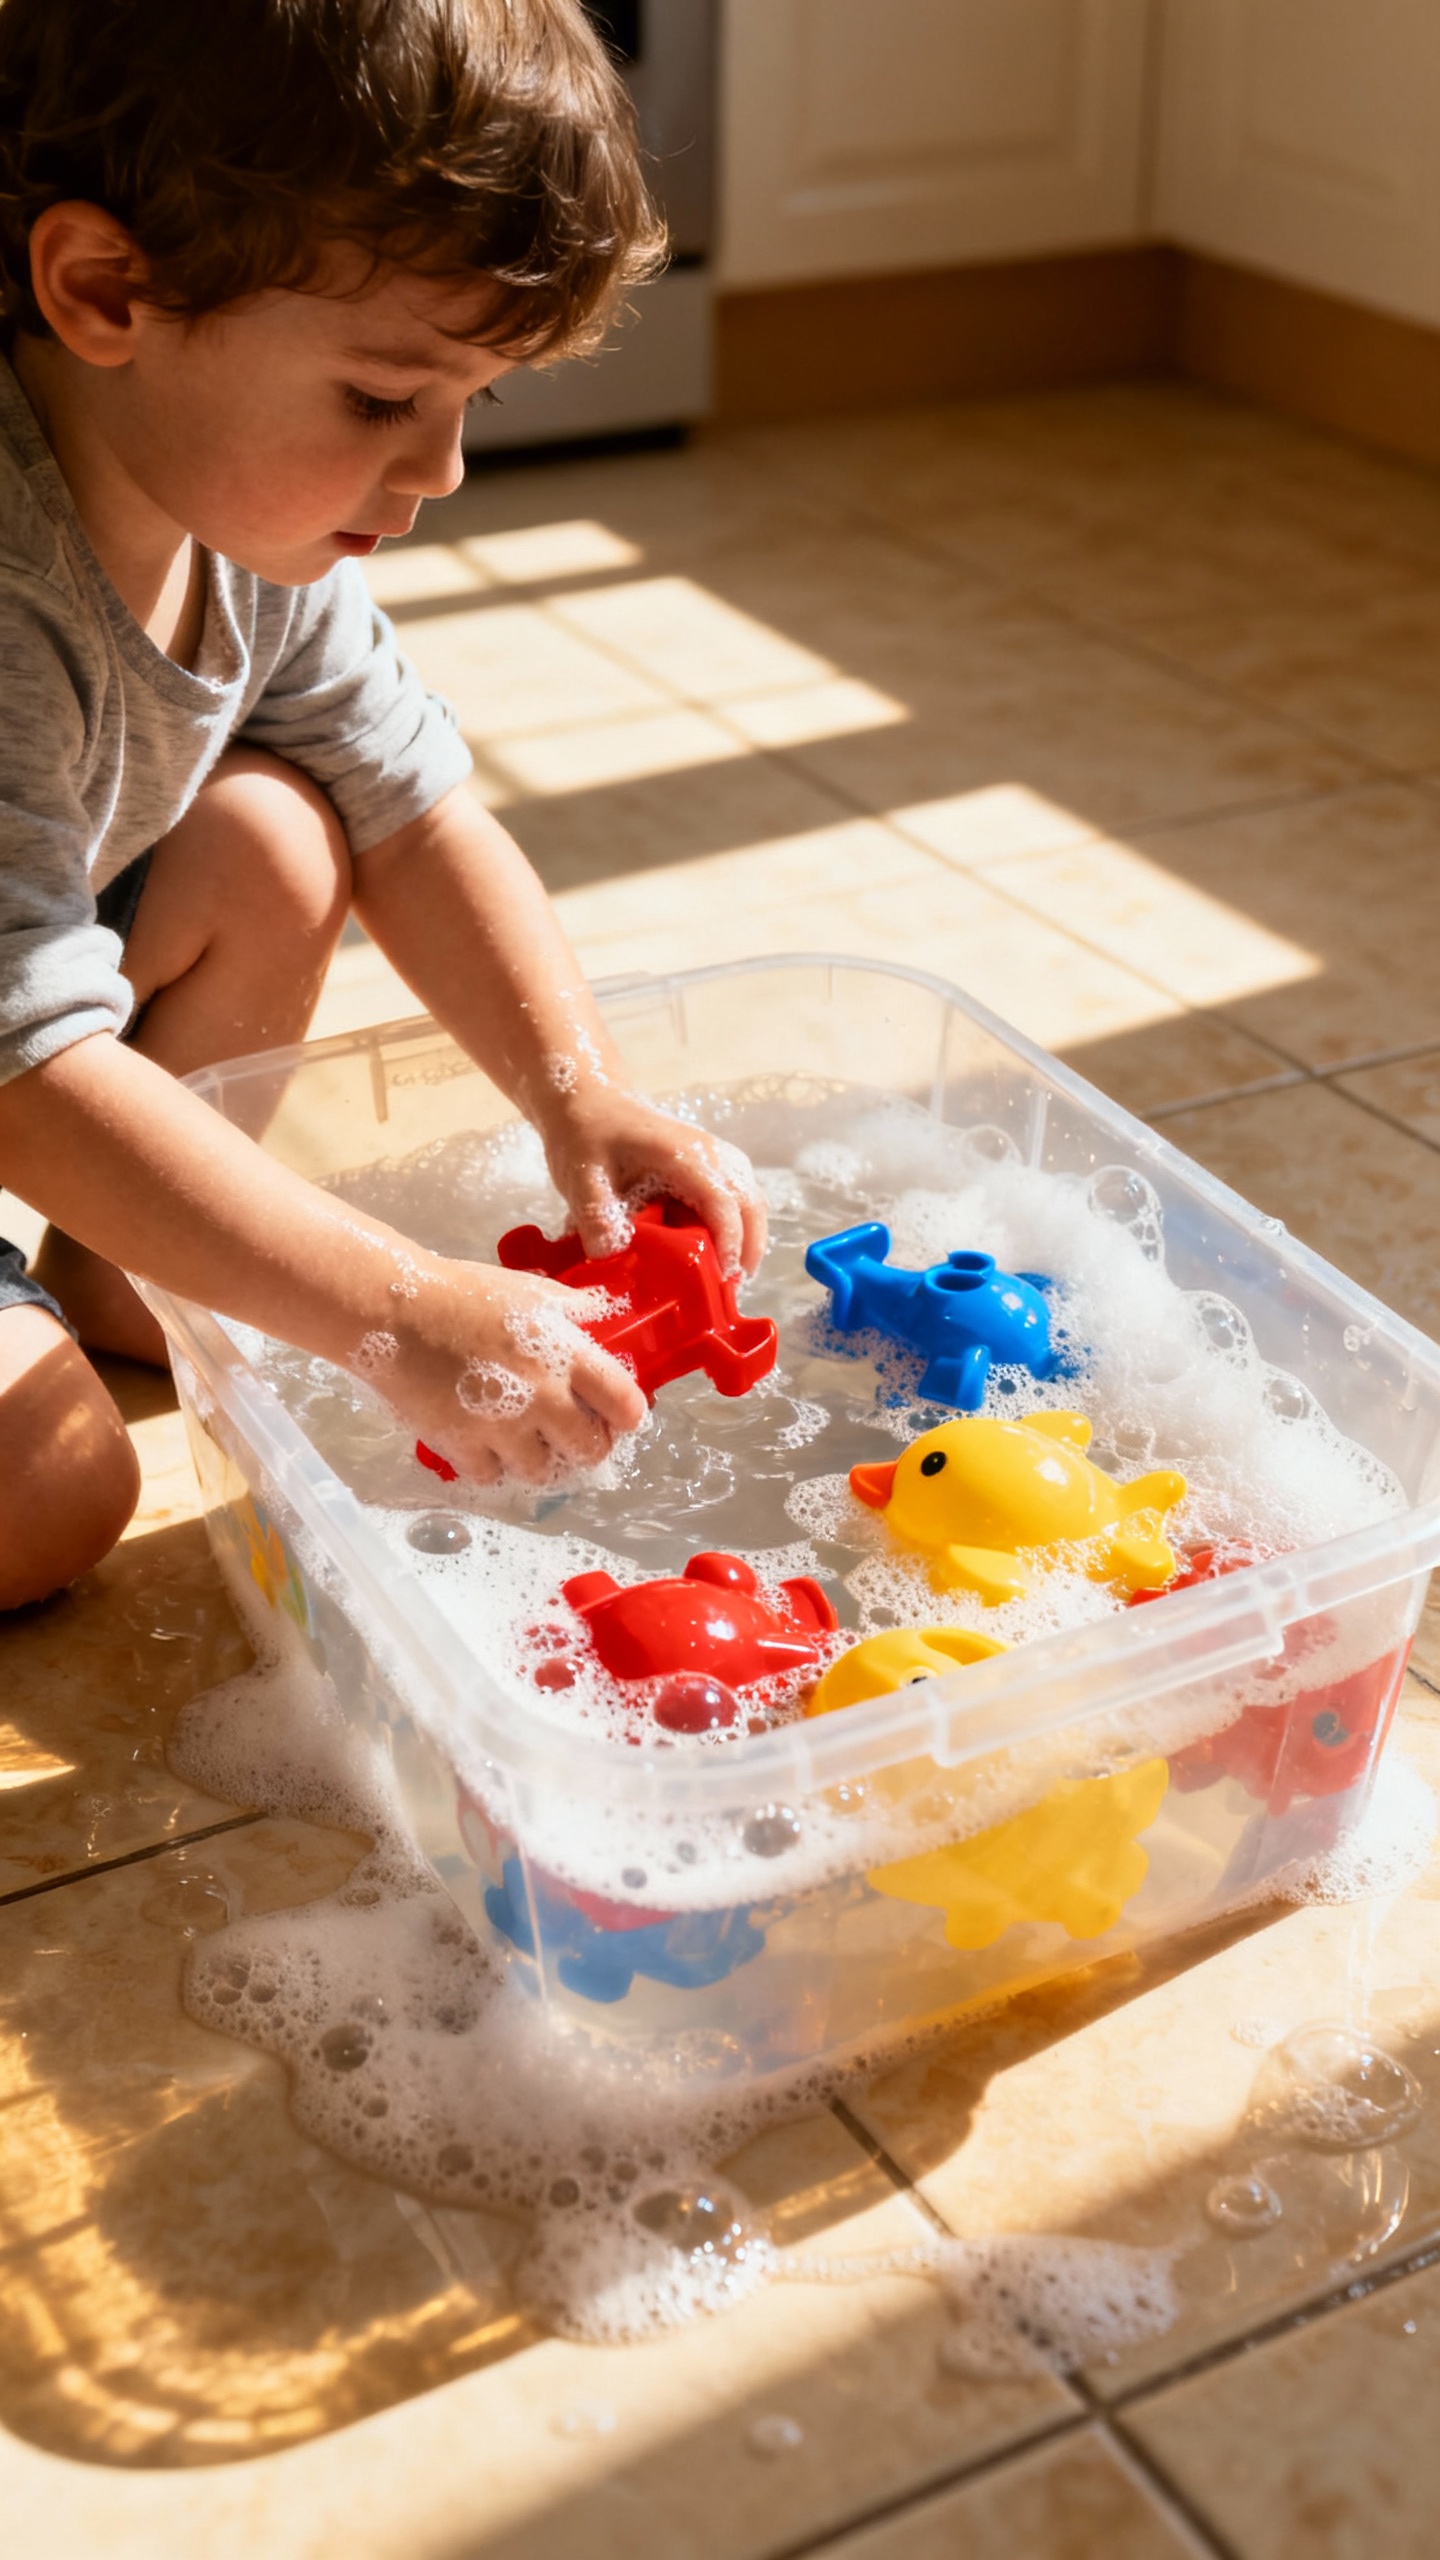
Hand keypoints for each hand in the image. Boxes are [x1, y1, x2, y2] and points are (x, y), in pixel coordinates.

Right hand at [362, 1255, 646, 1487]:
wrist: (394, 1312)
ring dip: (537, 1457)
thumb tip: (606, 1317)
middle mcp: (544, 1400)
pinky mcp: (462, 1448)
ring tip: (521, 1436)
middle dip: (584, 1443)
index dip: (625, 1415)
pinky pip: (492, 1477)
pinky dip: (491, 1464)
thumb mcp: (532, 1291)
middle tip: (568, 1430)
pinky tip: (483, 1440)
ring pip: (542, 1472)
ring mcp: (502, 1430)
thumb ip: (575, 1310)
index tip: (613, 1412)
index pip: (627, 1407)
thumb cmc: (466, 1293)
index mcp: (569, 1357)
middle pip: (591, 1451)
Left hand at [544, 1089, 767, 1277]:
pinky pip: (735, 1194)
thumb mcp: (581, 1176)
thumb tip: (610, 1256)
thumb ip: (595, 1216)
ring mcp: (711, 1155)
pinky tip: (715, 1246)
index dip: (729, 1242)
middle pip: (749, 1201)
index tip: (721, 1276)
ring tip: (727, 1271)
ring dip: (747, 1235)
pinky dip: (736, 1222)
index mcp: (681, 1154)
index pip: (722, 1201)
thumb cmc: (585, 1134)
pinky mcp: (707, 1162)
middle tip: (731, 1285)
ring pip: (749, 1197)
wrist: (588, 1101)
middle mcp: (707, 1152)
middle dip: (749, 1246)